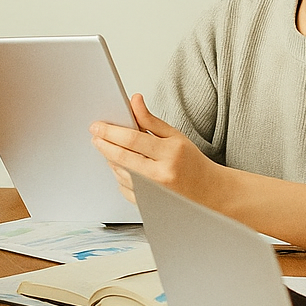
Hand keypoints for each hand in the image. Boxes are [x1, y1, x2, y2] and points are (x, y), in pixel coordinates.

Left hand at [90, 94, 222, 206]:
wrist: (209, 191)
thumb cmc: (191, 162)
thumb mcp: (175, 136)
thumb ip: (150, 119)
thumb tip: (134, 100)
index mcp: (170, 153)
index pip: (132, 139)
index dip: (110, 131)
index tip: (98, 126)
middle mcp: (161, 174)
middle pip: (122, 157)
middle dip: (104, 145)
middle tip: (96, 136)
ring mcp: (154, 193)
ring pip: (121, 173)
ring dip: (111, 160)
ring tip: (111, 150)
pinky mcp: (148, 205)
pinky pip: (124, 189)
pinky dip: (120, 176)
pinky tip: (123, 168)